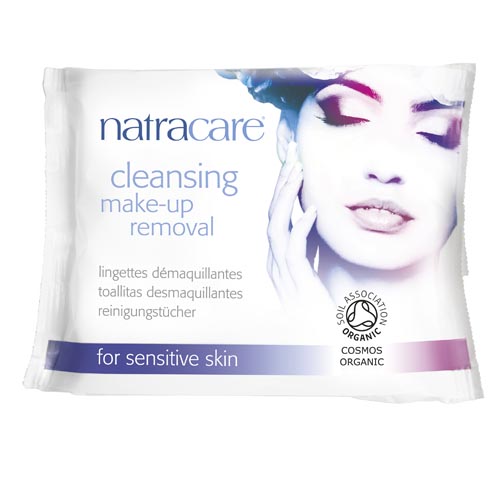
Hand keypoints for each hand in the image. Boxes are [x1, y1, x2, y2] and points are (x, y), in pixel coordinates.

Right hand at [267, 141, 333, 314]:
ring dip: (285, 198)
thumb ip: (309, 249)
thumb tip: (314, 222)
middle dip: (280, 185)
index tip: (293, 164)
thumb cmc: (318, 307)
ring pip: (275, 227)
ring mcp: (281, 273)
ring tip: (298, 173)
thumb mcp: (312, 271)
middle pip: (271, 215)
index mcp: (278, 258)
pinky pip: (293, 250)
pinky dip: (300, 227)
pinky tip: (311, 210)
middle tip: (292, 156)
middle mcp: (274, 262)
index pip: (276, 217)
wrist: (318, 339)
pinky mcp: (294, 283)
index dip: (282, 190)